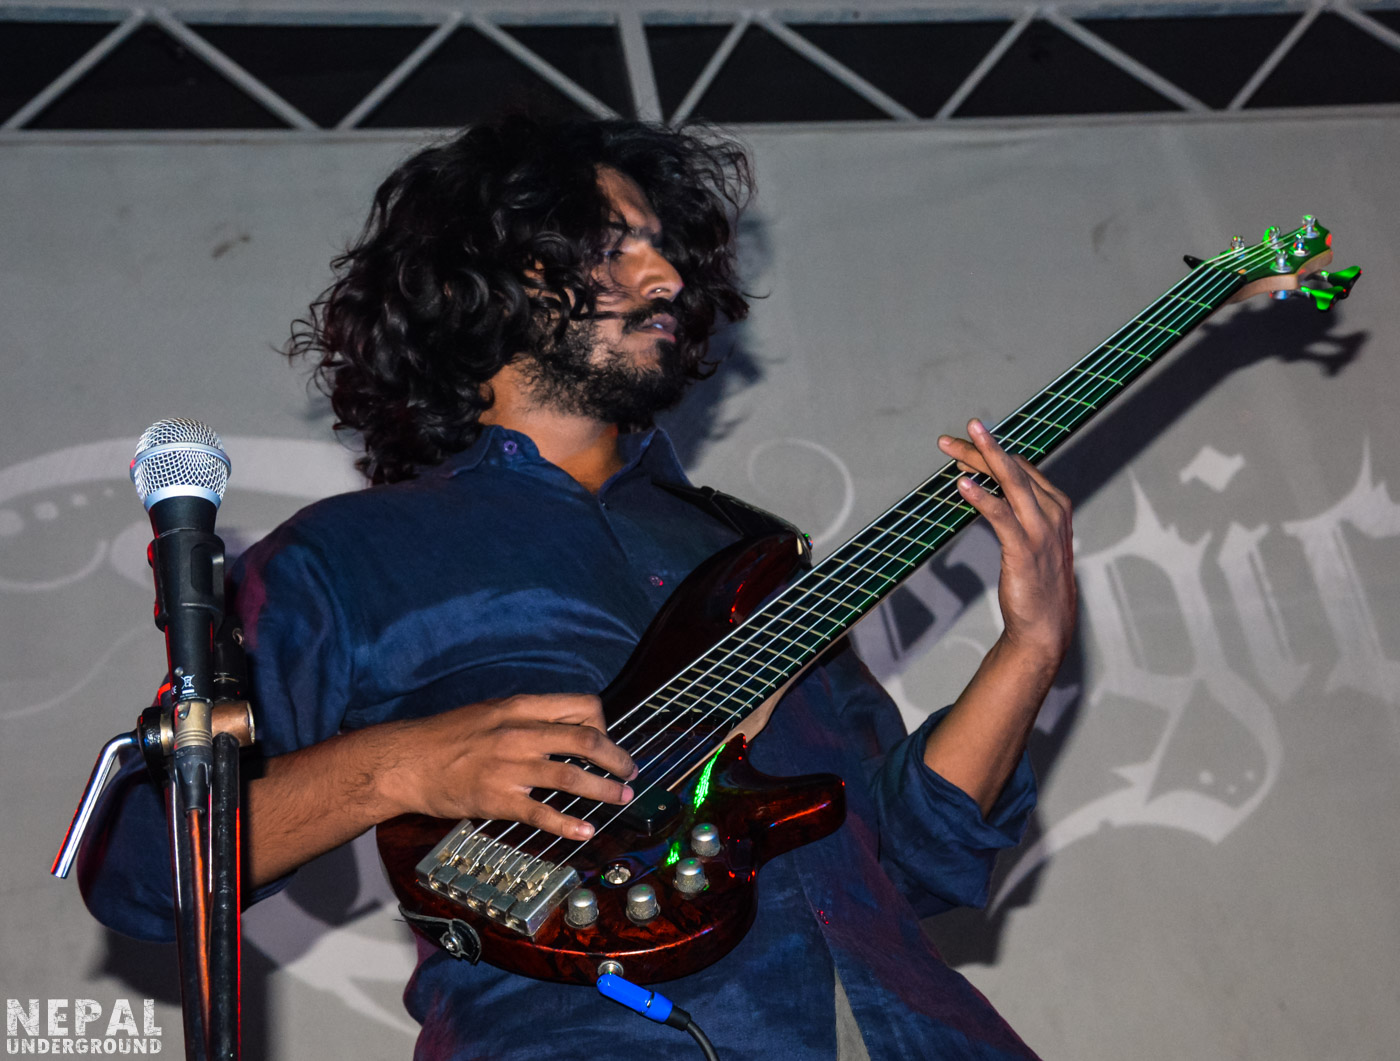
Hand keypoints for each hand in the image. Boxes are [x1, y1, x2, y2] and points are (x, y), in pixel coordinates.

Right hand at [381, 694, 635, 840]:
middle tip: (630, 772)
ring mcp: (509, 767)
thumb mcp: (491, 711)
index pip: (581, 705)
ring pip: (571, 776)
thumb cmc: (446, 736)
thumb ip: (528, 717)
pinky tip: (585, 831)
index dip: (604, 723)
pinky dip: (569, 824)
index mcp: (520, 707)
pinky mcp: (497, 799)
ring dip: (604, 789)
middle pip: (586, 740)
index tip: (608, 740)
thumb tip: (565, 728)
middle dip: (616, 758)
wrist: (406, 760)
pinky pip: (542, 813)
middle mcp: (519, 733)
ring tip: (621, 798)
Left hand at [938, 419, 1076, 664]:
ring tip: (953, 445)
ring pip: (1009, 482)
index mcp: (1056, 505)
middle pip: (1012, 469)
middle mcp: (1052, 512)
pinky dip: (981, 497)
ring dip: (981, 458)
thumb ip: (1013, 511)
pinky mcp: (1025, 549)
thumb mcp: (1029, 538)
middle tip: (952, 435)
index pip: (1020, 467)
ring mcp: (1041, 530)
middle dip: (981, 448)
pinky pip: (1001, 516)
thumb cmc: (1034, 581)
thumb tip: (978, 484)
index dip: (990, 453)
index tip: (962, 445)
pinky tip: (962, 485)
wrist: (1046, 626)